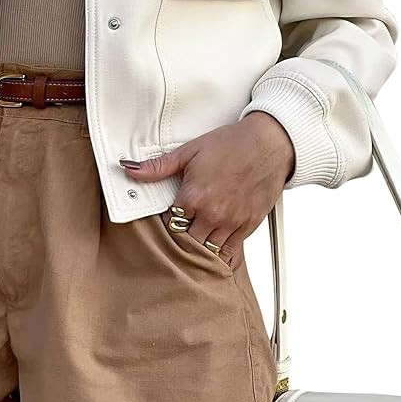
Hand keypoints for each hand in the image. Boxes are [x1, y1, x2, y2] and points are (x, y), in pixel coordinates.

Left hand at [119, 112, 294, 267]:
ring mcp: (232, 223)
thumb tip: (131, 170)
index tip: (164, 221)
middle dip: (179, 241)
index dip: (165, 224)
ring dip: (197, 251)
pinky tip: (211, 256)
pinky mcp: (248, 227)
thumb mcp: (190, 151)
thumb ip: (158, 166)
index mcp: (194, 196)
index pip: (169, 225)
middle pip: (186, 244)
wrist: (270, 144)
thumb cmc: (233, 144)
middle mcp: (213, 214)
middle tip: (176, 236)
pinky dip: (219, 257)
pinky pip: (230, 254)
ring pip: (207, 253)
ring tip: (191, 248)